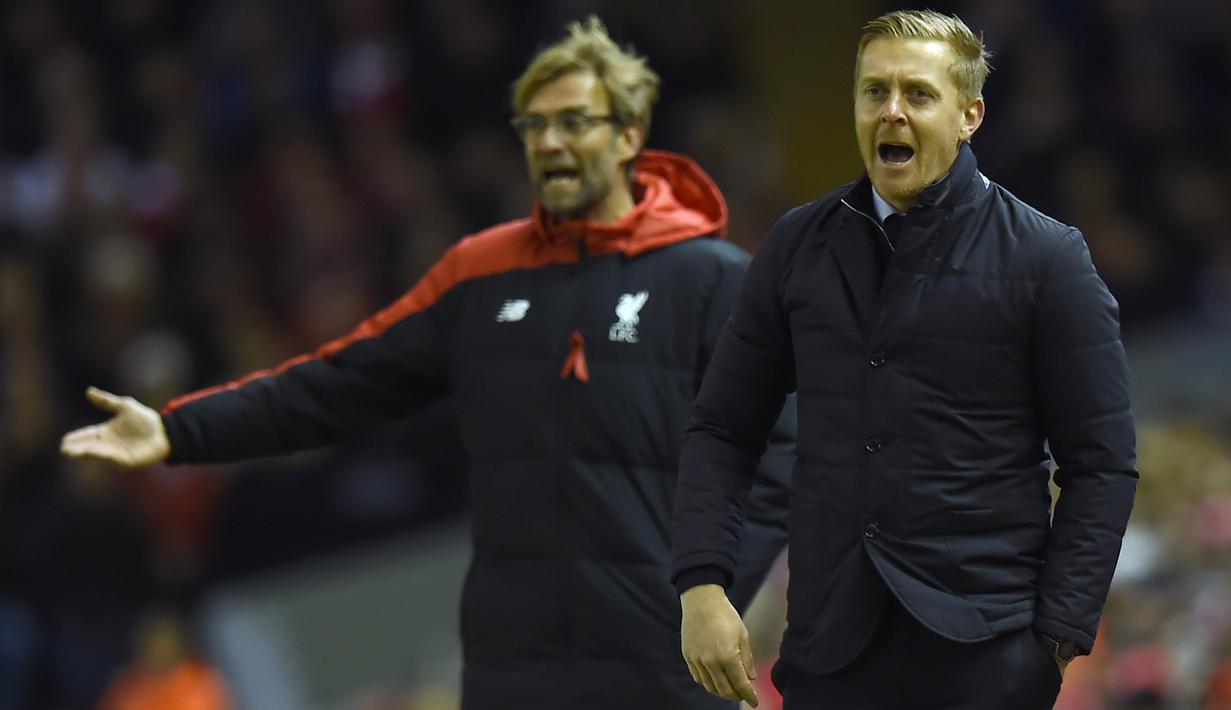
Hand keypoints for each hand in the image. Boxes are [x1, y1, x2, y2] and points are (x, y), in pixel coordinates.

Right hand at [60, 387, 169, 466]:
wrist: (165, 431)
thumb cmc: (146, 419)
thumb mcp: (125, 406)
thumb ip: (107, 401)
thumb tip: (88, 391)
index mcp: (106, 431)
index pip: (86, 434)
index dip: (76, 437)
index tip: (64, 440)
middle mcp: (108, 444)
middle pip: (88, 446)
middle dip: (76, 448)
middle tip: (64, 449)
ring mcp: (116, 453)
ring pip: (97, 453)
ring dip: (85, 453)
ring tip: (72, 452)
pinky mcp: (126, 460)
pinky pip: (111, 458)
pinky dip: (101, 455)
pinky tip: (92, 452)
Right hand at [680, 584, 758, 706]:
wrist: (701, 601)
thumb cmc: (725, 615)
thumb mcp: (743, 635)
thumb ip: (747, 659)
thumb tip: (750, 677)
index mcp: (728, 656)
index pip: (740, 685)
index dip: (749, 696)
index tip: (754, 702)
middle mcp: (711, 662)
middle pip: (724, 690)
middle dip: (736, 696)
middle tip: (743, 695)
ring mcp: (698, 660)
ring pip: (710, 687)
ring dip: (721, 692)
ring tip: (730, 690)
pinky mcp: (688, 656)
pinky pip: (698, 677)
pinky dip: (708, 683)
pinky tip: (714, 680)